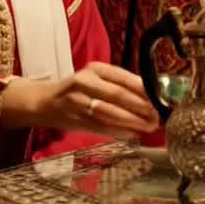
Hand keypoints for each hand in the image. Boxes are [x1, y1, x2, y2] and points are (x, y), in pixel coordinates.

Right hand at [0, 62, 159, 138]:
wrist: (43, 102)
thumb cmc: (79, 90)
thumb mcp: (97, 80)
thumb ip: (121, 86)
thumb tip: (153, 96)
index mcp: (96, 69)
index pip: (124, 77)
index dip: (144, 90)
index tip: (161, 99)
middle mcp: (85, 82)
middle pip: (118, 95)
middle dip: (141, 107)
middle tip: (158, 116)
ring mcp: (76, 101)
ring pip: (109, 112)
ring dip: (132, 121)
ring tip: (149, 126)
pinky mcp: (73, 119)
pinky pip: (99, 127)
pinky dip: (117, 131)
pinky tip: (132, 134)